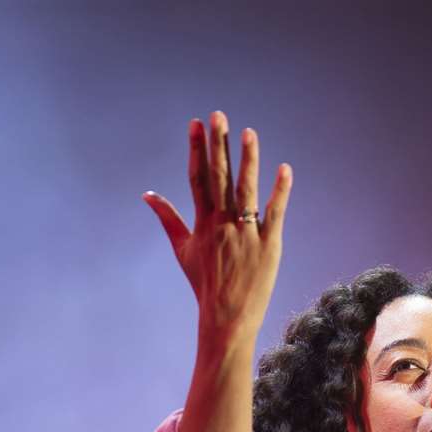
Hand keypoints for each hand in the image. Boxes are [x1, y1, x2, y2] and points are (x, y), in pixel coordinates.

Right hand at [143, 110, 291, 341]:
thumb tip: (147, 195)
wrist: (227, 317)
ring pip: (246, 190)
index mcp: (202, 223)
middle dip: (218, 145)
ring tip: (249, 132)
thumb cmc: (204, 283)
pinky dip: (280, 191)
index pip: (198, 178)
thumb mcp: (182, 249)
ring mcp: (246, 234)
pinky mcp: (269, 245)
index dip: (196, 150)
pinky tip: (284, 168)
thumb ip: (167, 218)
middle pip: (220, 178)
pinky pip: (275, 213)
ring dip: (248, 160)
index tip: (196, 124)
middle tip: (218, 115)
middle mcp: (222, 224)